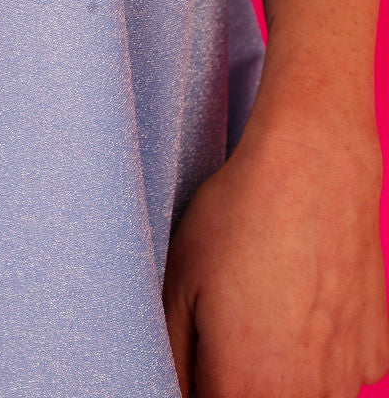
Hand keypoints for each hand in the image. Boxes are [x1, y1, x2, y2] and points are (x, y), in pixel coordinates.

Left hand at [162, 118, 388, 397]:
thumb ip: (173, 356)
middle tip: (227, 329)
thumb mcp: (177, 283)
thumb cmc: (239, 217)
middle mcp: (306, 397)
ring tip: (265, 313)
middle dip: (237, 382)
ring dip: (282, 378)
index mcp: (248, 389)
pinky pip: (342, 378)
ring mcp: (350, 378)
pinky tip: (304, 306)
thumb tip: (172, 387)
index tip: (195, 358)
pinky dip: (323, 358)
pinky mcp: (377, 354)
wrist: (315, 166)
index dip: (198, 385)